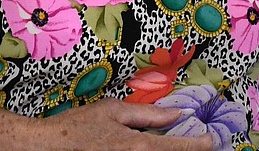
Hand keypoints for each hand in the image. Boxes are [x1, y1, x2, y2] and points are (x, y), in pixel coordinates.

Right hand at [33, 99, 215, 150]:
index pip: (179, 148)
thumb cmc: (78, 127)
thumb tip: (177, 113)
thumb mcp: (113, 111)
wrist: (47, 147)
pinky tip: (154, 146)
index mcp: (138, 147)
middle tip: (199, 143)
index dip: (200, 144)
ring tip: (179, 144)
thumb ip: (148, 115)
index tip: (212, 140)